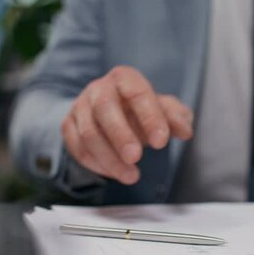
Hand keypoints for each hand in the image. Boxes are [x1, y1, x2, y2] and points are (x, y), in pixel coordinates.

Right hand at [61, 66, 193, 184]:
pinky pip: (77, 147)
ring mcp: (80, 107)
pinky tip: (115, 173)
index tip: (161, 142)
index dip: (149, 116)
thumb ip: (176, 118)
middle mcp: (98, 89)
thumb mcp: (163, 110)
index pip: (136, 92)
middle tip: (136, 158)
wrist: (110, 114)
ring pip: (88, 133)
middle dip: (120, 136)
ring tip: (132, 176)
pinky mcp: (68, 126)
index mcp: (124, 79)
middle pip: (104, 109)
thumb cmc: (139, 111)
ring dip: (110, 158)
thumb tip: (185, 131)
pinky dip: (96, 164)